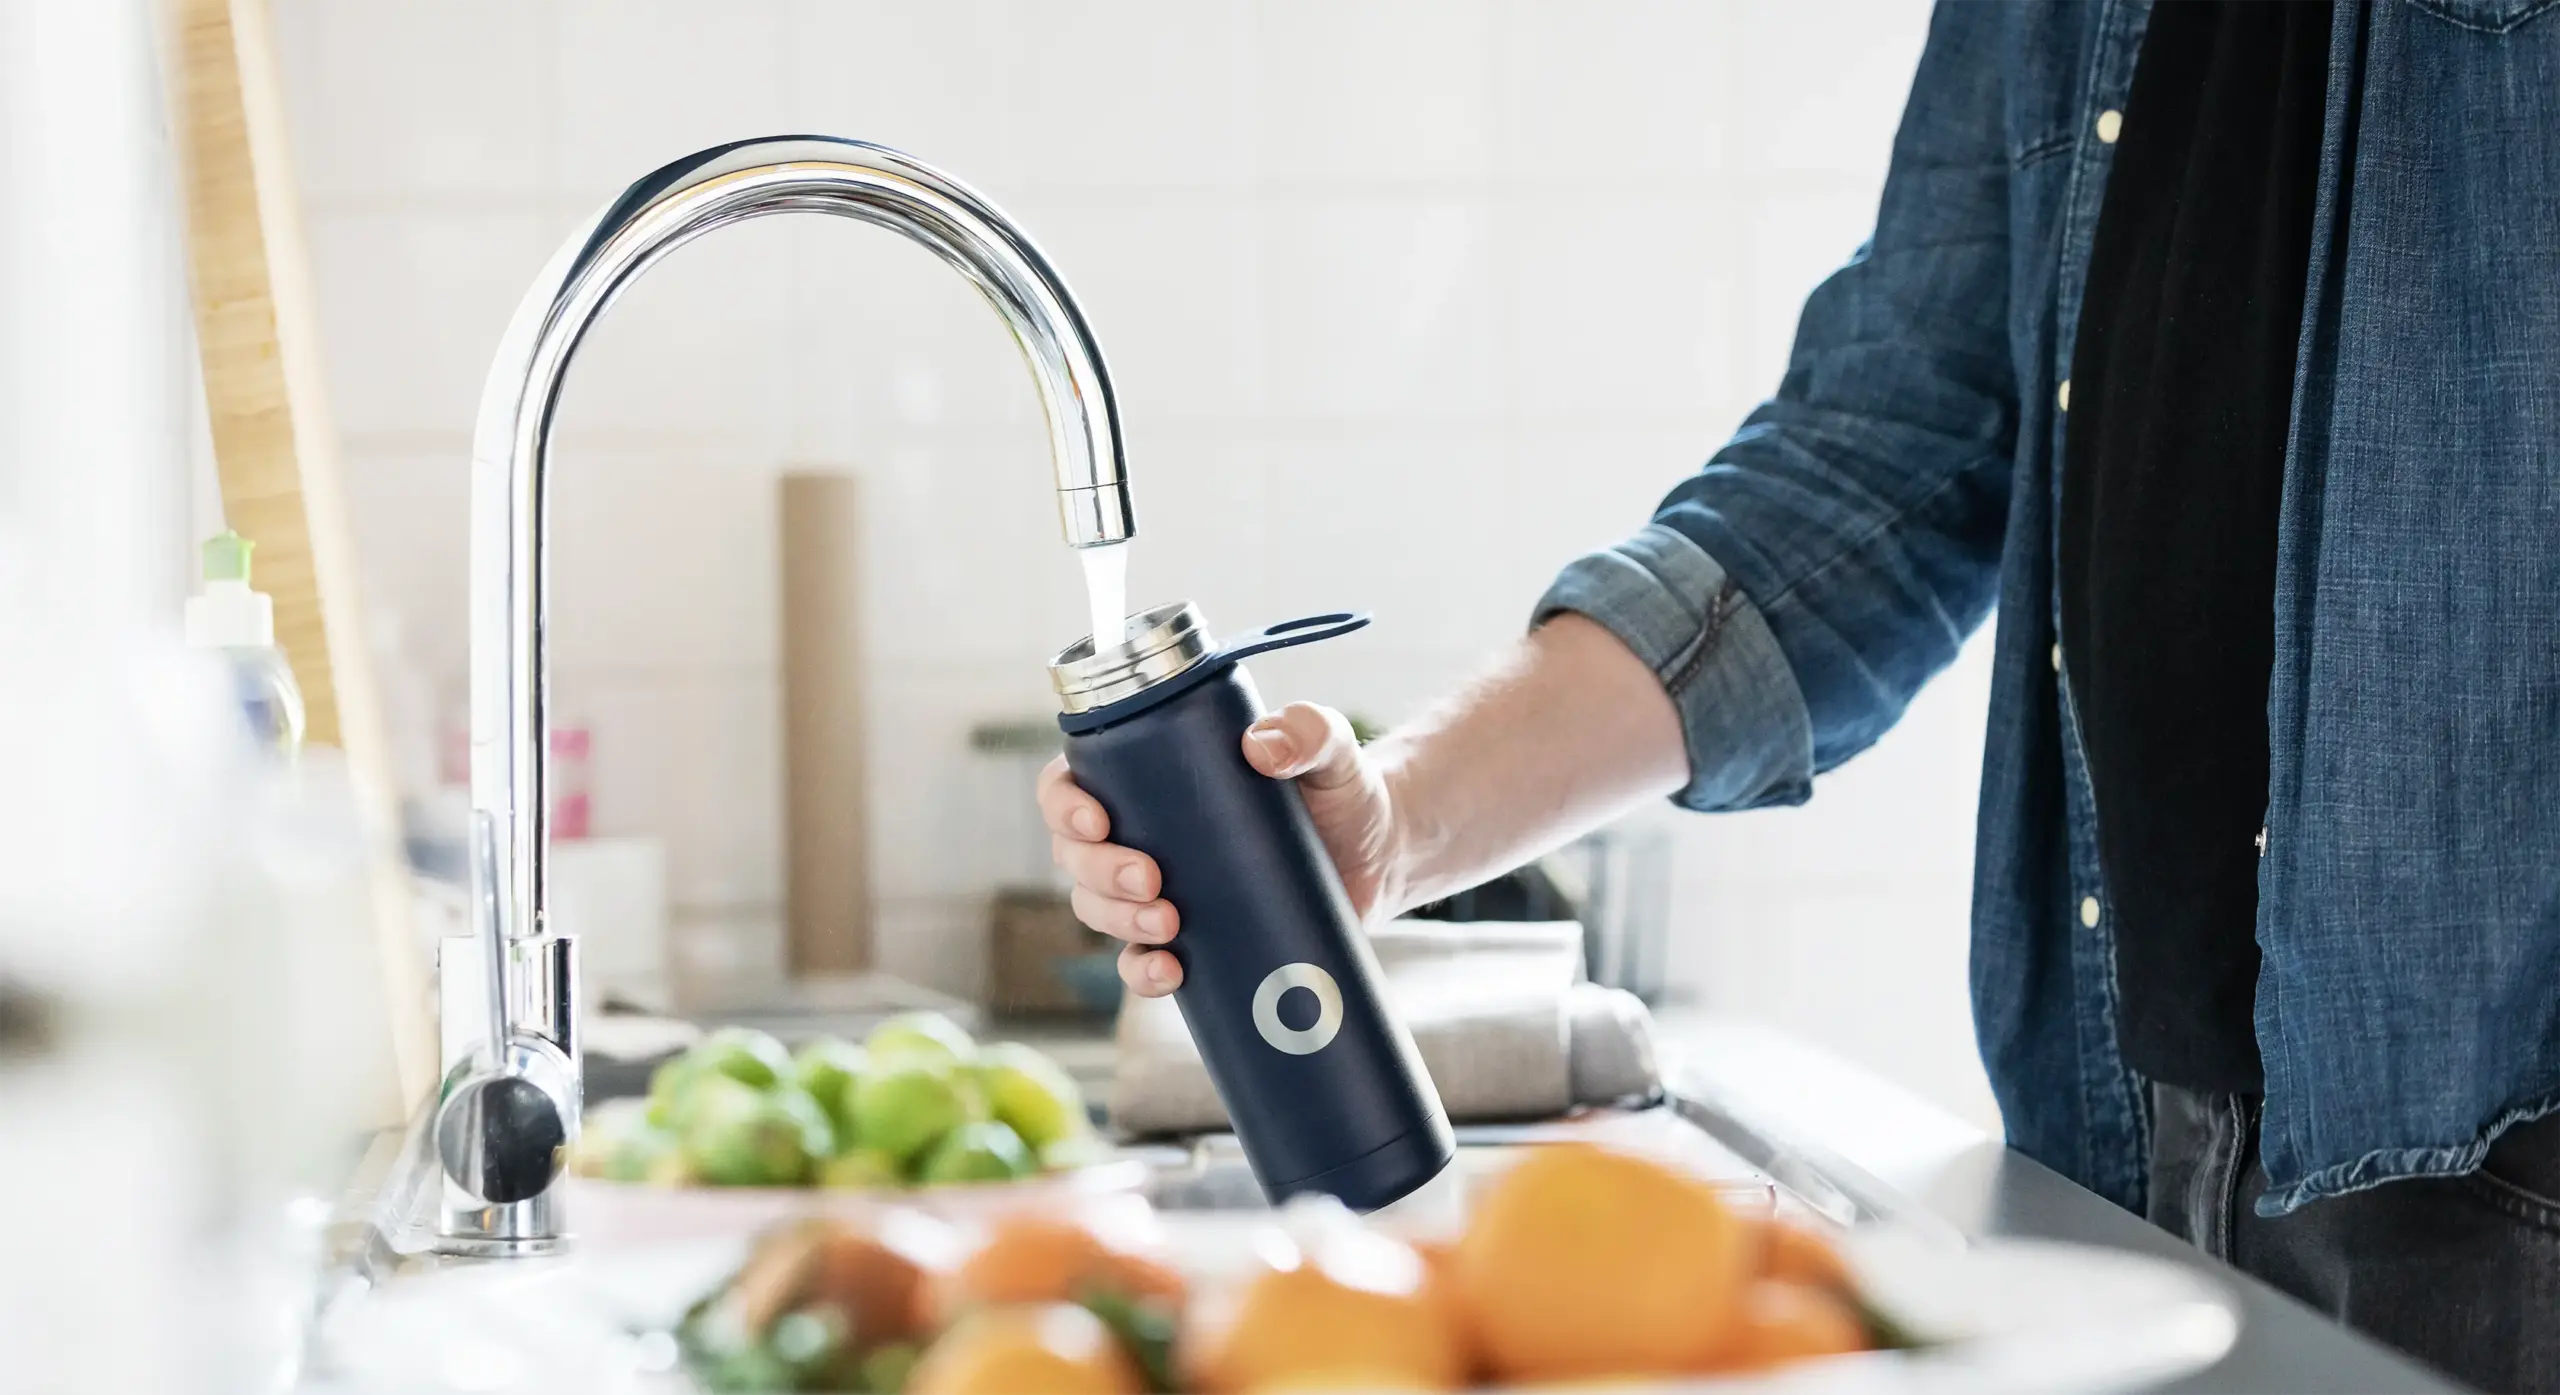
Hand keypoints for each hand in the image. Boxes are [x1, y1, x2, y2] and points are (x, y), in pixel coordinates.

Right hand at [1036, 701, 1403, 997]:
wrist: (1380, 857)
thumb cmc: (1341, 790)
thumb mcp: (1330, 750)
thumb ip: (1308, 730)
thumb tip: (1262, 745)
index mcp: (1148, 776)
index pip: (1070, 784)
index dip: (1063, 805)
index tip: (1097, 820)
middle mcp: (1141, 833)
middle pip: (1075, 857)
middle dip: (1098, 872)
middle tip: (1151, 878)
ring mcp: (1160, 891)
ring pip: (1098, 910)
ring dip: (1117, 921)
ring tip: (1169, 922)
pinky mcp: (1190, 940)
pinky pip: (1140, 964)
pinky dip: (1143, 974)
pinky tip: (1171, 971)